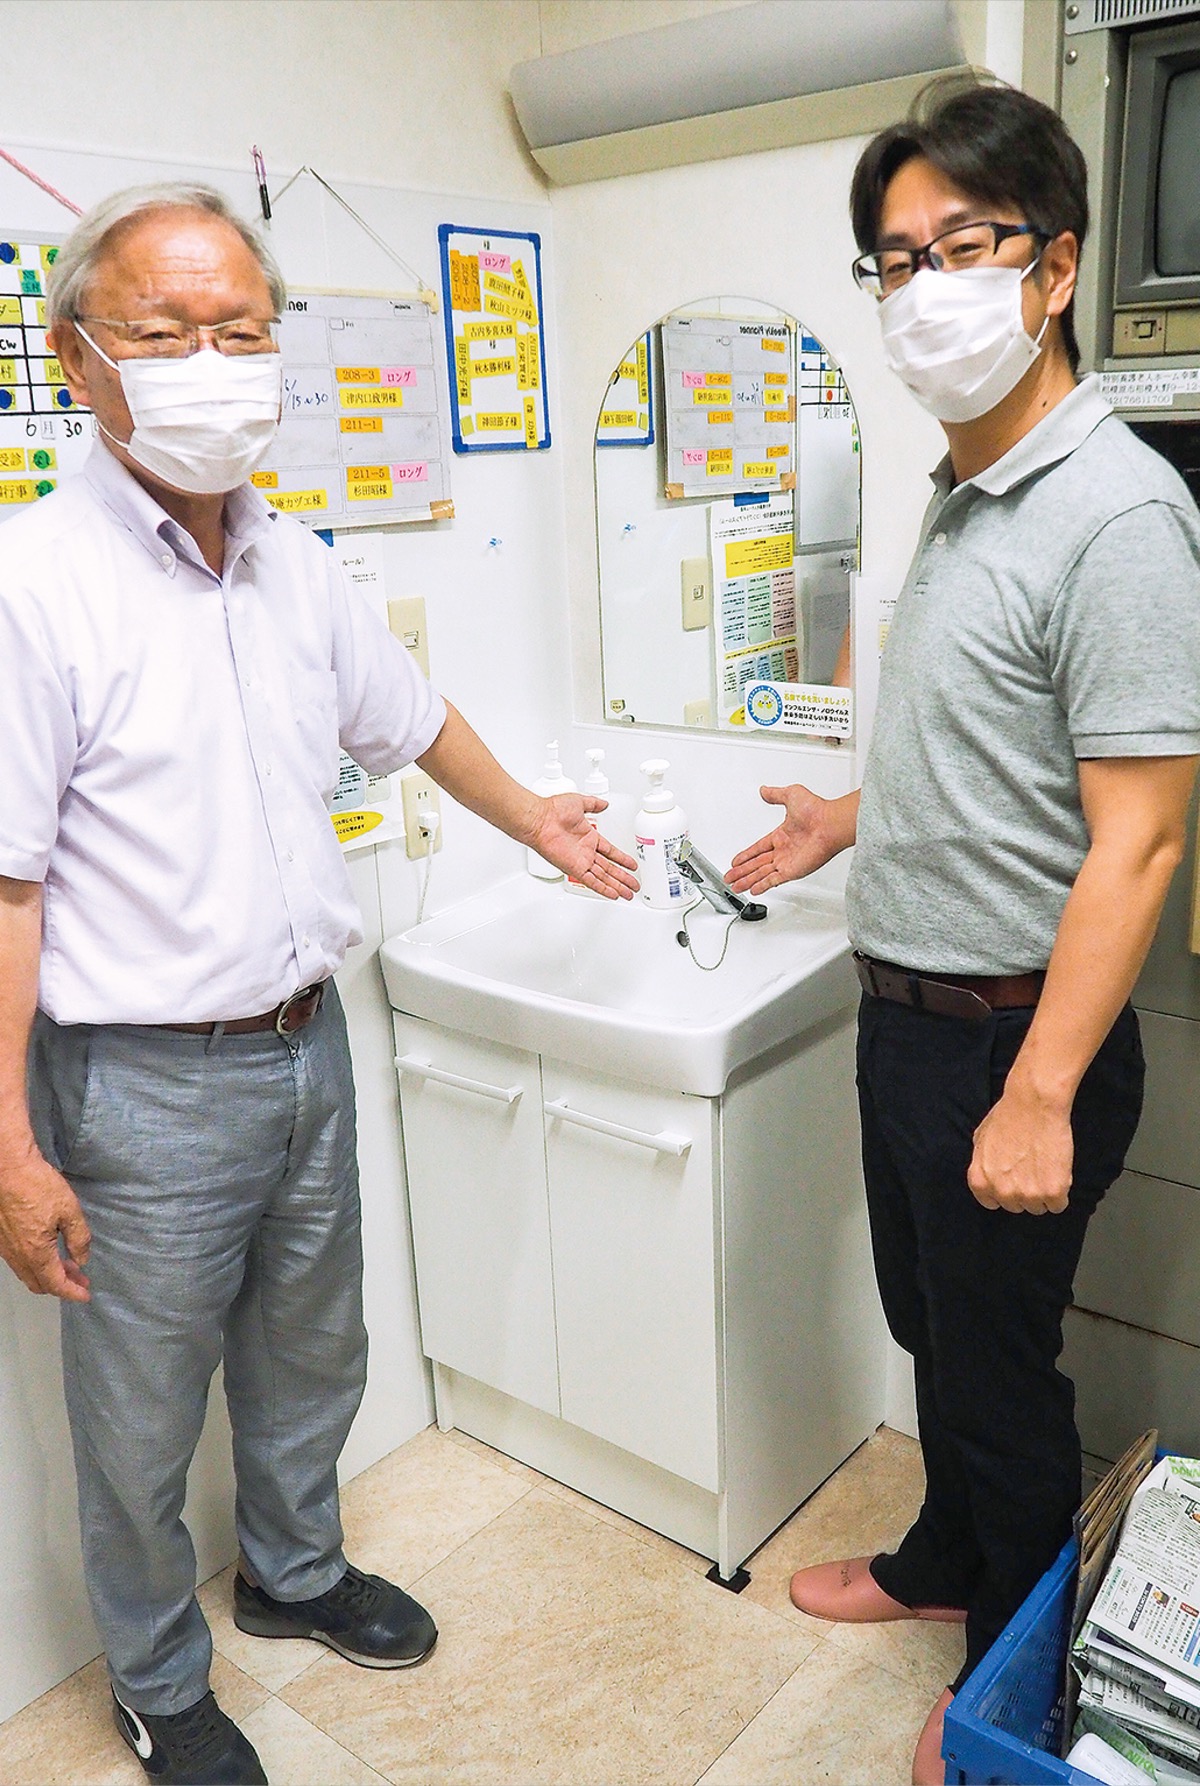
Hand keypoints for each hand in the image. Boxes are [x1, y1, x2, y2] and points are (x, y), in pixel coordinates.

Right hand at [0, 1148, 90, 1299]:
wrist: (8, 1169)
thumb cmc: (39, 1186)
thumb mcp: (70, 1211)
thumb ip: (79, 1239)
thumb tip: (82, 1260)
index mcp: (36, 1253)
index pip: (56, 1284)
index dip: (72, 1292)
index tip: (86, 1295)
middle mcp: (18, 1256)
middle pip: (39, 1284)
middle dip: (62, 1285)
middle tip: (80, 1279)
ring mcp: (6, 1248)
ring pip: (27, 1273)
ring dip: (48, 1274)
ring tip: (68, 1265)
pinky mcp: (1, 1238)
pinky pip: (18, 1262)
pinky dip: (35, 1264)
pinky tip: (47, 1252)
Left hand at [529, 794, 638, 899]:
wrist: (540, 820)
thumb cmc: (554, 810)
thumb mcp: (579, 802)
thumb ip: (593, 804)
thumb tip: (603, 803)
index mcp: (588, 837)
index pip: (610, 852)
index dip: (622, 859)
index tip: (631, 865)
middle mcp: (585, 851)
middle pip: (609, 868)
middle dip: (623, 878)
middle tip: (634, 885)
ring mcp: (580, 861)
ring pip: (603, 877)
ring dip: (617, 886)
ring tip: (629, 893)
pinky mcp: (574, 868)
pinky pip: (592, 881)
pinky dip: (603, 889)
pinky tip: (613, 894)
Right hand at [727, 784, 837, 893]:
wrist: (830, 824)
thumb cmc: (816, 810)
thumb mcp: (791, 795)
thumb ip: (775, 795)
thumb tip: (764, 790)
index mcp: (781, 835)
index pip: (758, 848)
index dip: (746, 855)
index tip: (736, 861)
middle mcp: (784, 850)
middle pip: (757, 864)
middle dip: (742, 872)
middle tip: (730, 878)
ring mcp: (788, 861)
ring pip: (761, 874)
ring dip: (747, 880)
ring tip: (735, 886)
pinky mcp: (793, 871)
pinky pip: (773, 880)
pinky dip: (762, 885)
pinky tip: (753, 890)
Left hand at [967, 1083, 1073, 1214]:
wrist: (1035, 1105)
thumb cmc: (1009, 1115)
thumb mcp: (980, 1138)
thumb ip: (981, 1162)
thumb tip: (988, 1172)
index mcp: (980, 1180)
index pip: (991, 1202)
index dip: (1004, 1191)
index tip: (1013, 1182)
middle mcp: (1002, 1192)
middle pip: (1016, 1206)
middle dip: (1024, 1191)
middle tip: (1032, 1169)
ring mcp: (1028, 1195)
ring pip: (1038, 1208)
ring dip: (1043, 1192)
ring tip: (1045, 1167)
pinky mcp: (1053, 1192)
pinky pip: (1058, 1205)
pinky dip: (1061, 1193)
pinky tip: (1058, 1173)